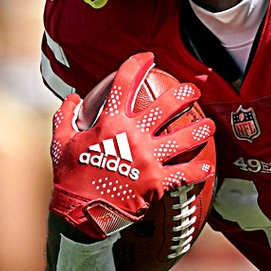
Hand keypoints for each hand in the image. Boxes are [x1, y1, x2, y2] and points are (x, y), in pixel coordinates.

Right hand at [49, 53, 214, 239]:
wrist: (81, 212)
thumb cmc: (70, 177)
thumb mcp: (61, 142)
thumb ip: (66, 117)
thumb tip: (72, 97)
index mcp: (110, 123)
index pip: (125, 84)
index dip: (138, 64)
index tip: (149, 58)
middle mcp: (133, 136)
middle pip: (166, 106)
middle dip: (183, 94)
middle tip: (192, 91)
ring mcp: (148, 158)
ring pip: (183, 138)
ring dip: (200, 129)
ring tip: (209, 125)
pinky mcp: (157, 181)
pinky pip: (184, 174)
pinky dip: (197, 170)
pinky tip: (207, 167)